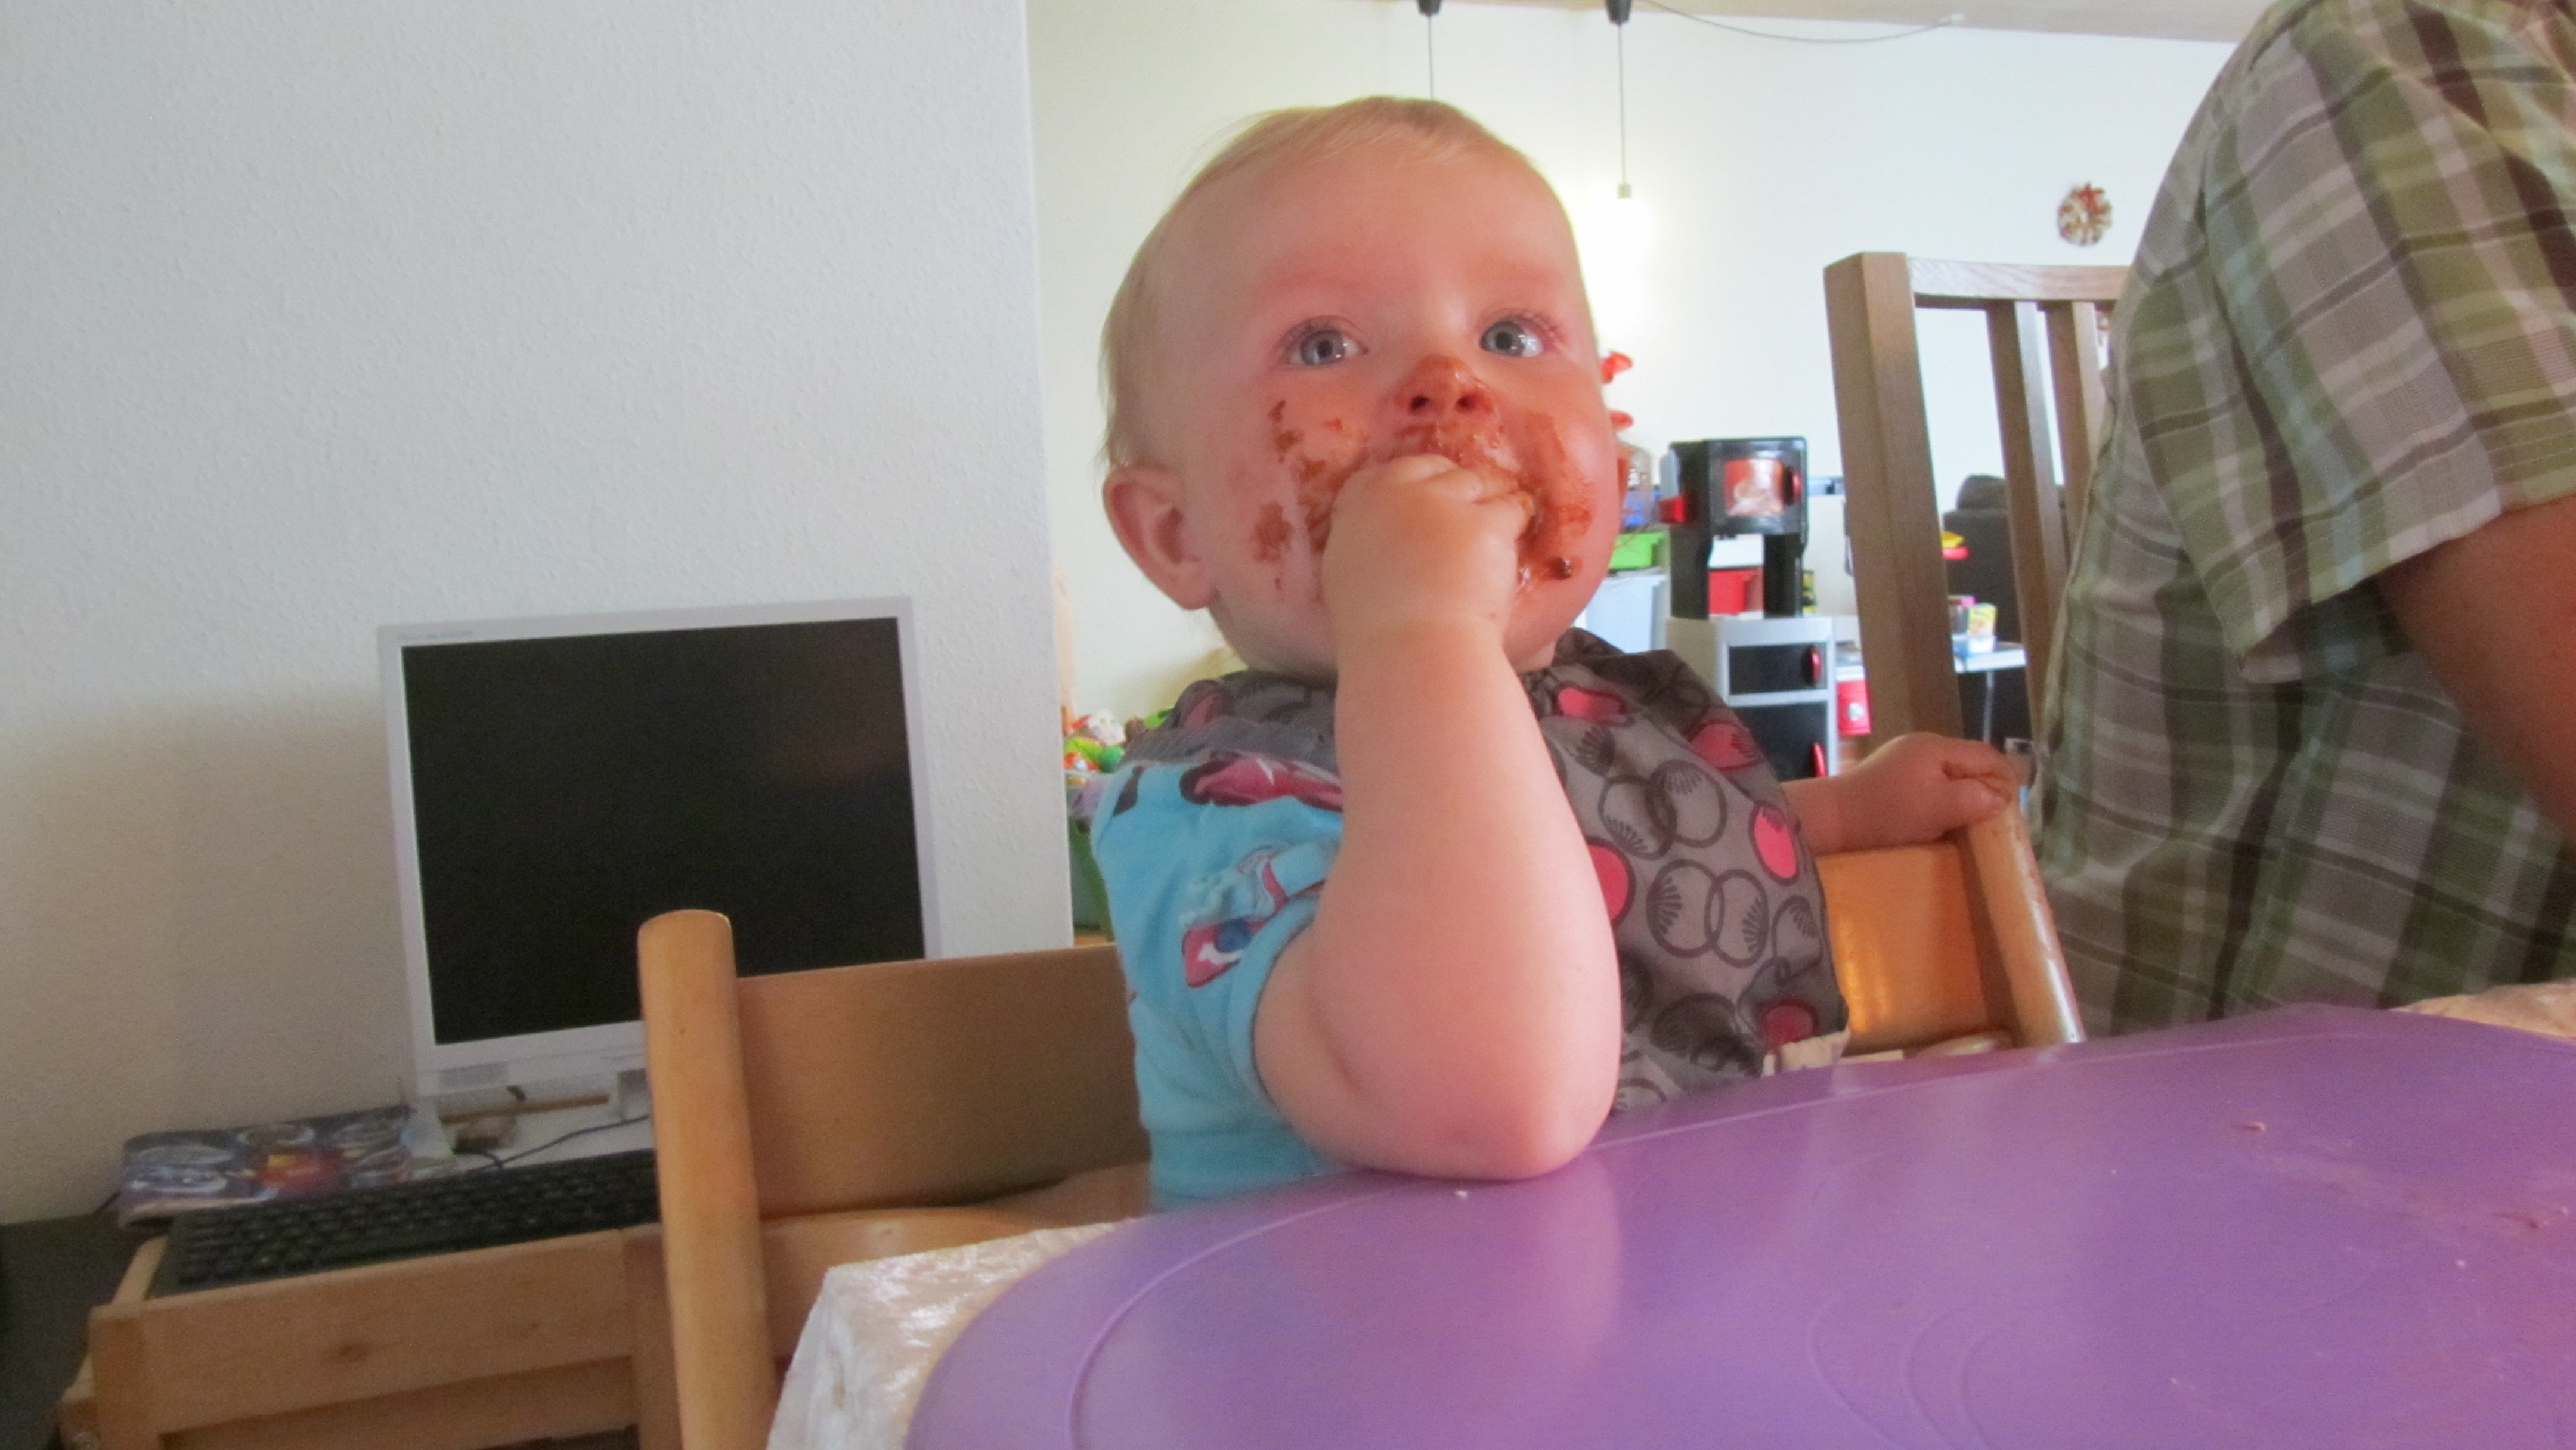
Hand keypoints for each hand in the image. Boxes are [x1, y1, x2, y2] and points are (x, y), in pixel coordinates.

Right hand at [1318, 453, 1531, 656]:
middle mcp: (1396, 495)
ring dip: (1490, 497)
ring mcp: (1441, 504)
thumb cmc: (1375, 634)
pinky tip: (1521, 528)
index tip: (1427, 497)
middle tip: (1471, 507)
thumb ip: (1365, 547)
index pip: (1384, 474)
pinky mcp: (1483, 522)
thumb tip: (1384, 543)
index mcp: (1355, 510)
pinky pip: (1509, 507)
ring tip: (1504, 513)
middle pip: (1433, 470)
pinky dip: (1517, 516)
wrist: (1411, 652)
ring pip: (1476, 482)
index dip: (1412, 482)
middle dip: (1454, 484)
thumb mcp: (1348, 580)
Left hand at [1786, 732, 2015, 856]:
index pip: (1986, 755)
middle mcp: (1923, 748)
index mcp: (1936, 747)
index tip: (2012, 811)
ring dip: (1964, 799)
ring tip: (1975, 826)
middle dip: (1986, 790)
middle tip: (1996, 821)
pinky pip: (1931, 789)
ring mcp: (1906, 763)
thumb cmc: (1886, 812)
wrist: (1831, 820)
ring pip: (1951, 778)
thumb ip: (1973, 799)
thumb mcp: (1937, 807)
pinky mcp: (1893, 782)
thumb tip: (2000, 799)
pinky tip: (1945, 824)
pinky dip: (1943, 804)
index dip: (2005, 780)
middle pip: (1970, 765)